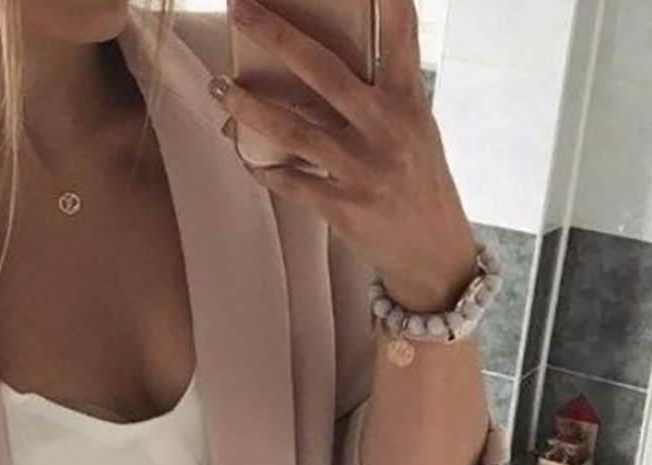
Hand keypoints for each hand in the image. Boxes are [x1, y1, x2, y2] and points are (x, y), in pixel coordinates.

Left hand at [209, 0, 478, 313]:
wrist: (431, 251)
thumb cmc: (417, 182)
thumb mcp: (415, 130)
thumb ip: (378, 98)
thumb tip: (315, 73)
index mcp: (408, 103)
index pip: (401, 37)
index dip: (387, 2)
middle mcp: (385, 131)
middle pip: (322, 72)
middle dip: (276, 36)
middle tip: (240, 9)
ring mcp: (362, 170)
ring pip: (292, 130)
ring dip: (248, 107)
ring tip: (219, 87)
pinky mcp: (343, 207)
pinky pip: (290, 182)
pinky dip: (263, 168)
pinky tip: (244, 155)